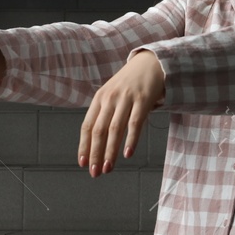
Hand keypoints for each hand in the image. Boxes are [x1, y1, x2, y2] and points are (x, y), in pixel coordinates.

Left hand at [79, 49, 163, 176]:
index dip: (84, 146)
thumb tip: (97, 142)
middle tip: (95, 172)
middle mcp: (110, 98)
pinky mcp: (143, 100)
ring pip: (115, 129)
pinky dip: (130, 140)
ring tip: (108, 168)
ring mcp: (126, 99)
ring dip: (110, 151)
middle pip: (99, 130)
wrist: (152, 62)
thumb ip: (105, 113)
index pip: (87, 126)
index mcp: (99, 99)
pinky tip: (127, 153)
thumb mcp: (113, 94)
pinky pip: (135, 123)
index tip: (82, 163)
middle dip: (95, 153)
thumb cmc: (131, 83)